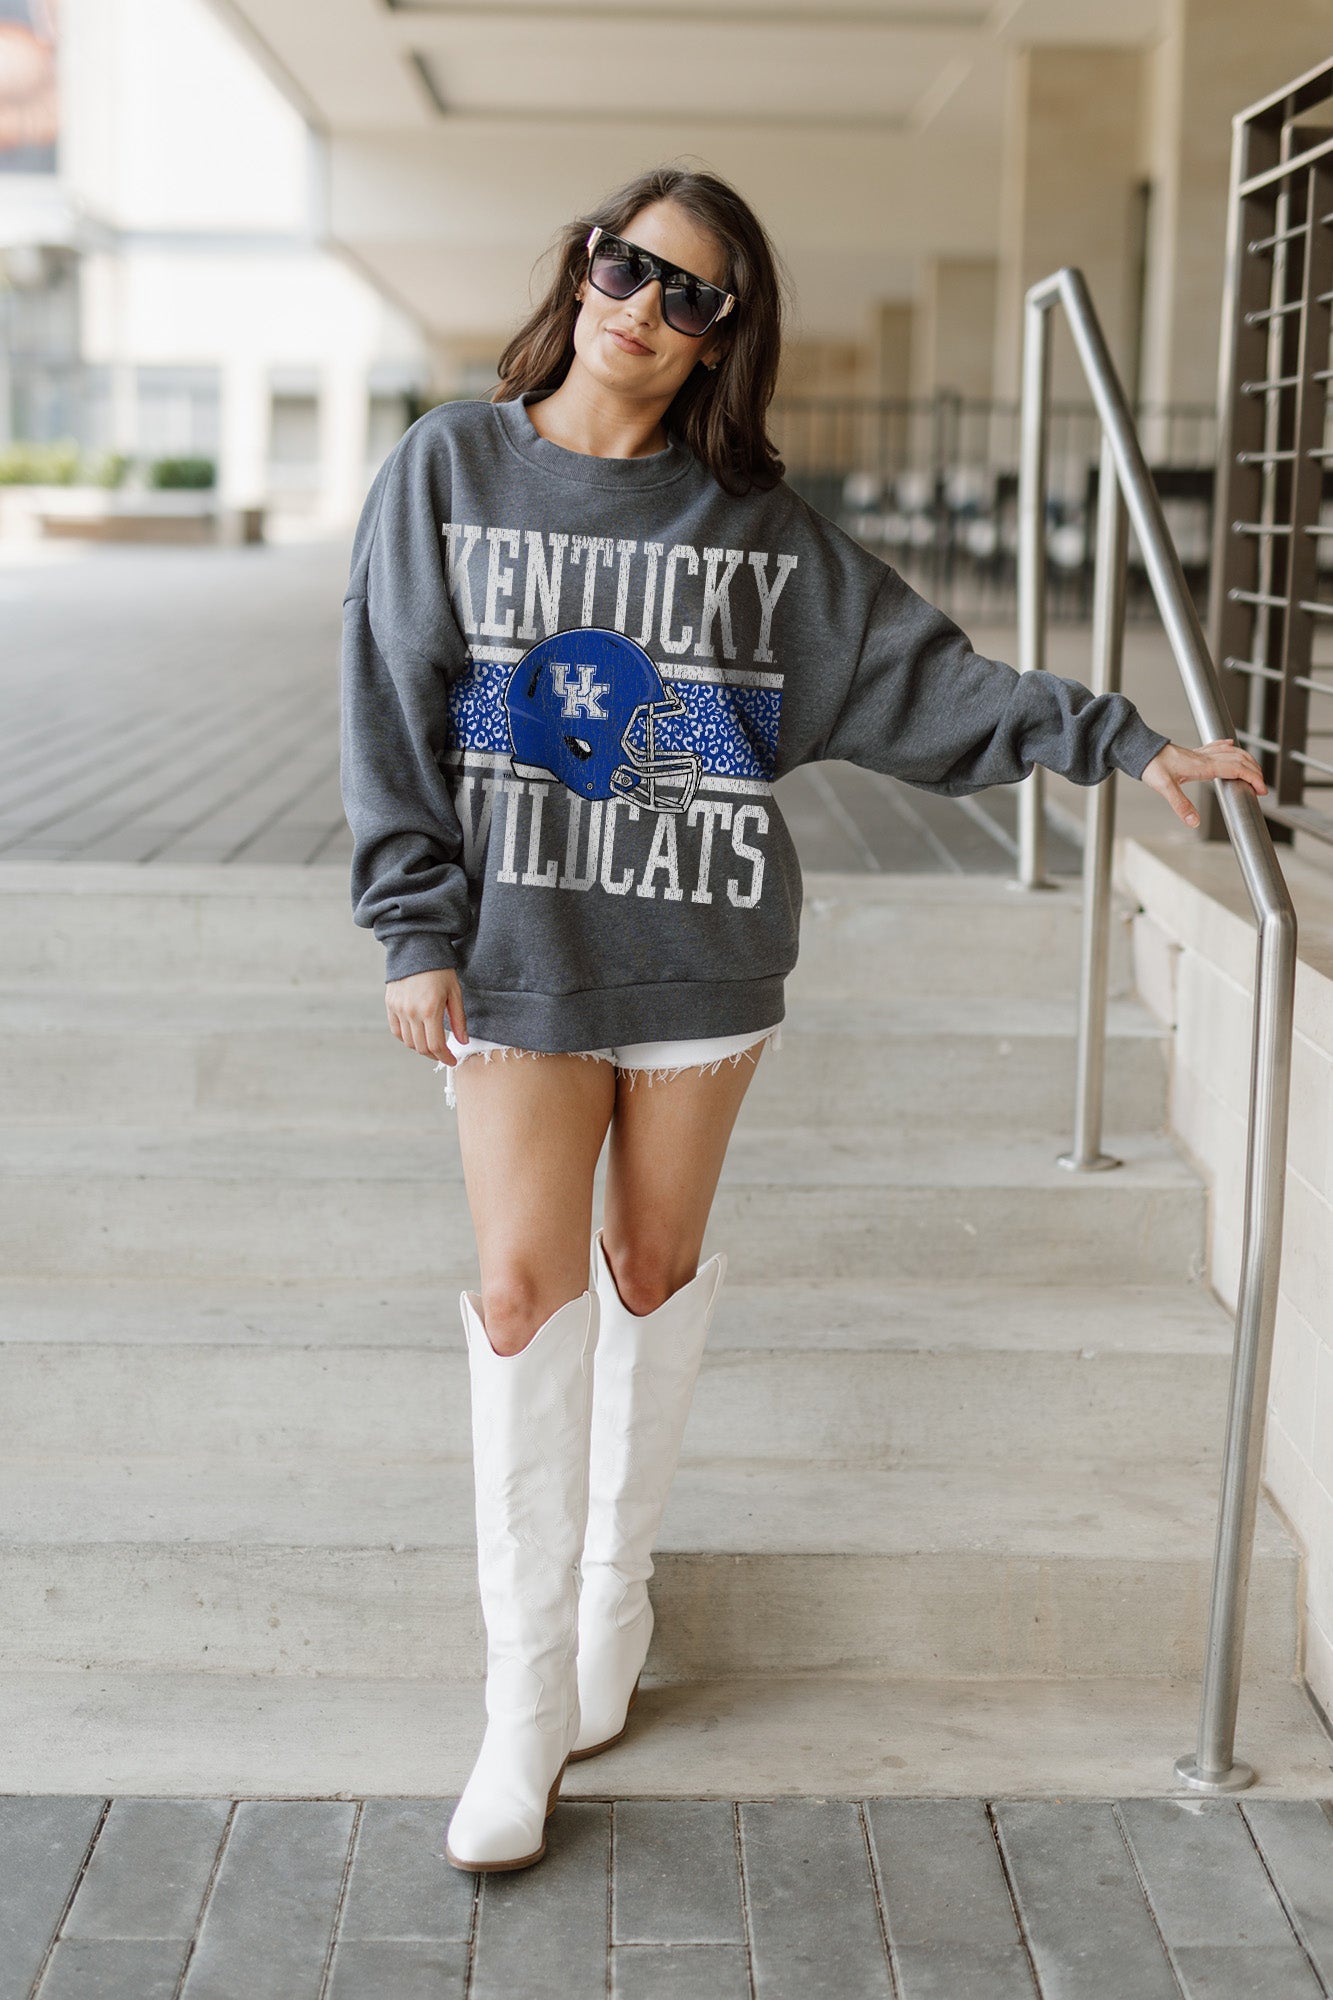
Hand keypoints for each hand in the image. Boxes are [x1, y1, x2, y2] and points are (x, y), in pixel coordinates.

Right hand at [385, 967, 468, 1062]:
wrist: (416, 948)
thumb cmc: (440, 970)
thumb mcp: (455, 993)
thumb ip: (458, 1019)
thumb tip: (462, 1042)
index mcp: (430, 1009)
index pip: (435, 1045)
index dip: (445, 1057)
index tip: (452, 1061)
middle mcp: (411, 1012)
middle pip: (421, 1047)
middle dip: (434, 1056)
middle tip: (443, 1055)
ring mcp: (398, 1009)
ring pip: (408, 1041)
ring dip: (420, 1048)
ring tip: (432, 1046)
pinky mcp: (390, 1005)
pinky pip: (396, 1030)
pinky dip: (406, 1038)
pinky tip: (416, 1037)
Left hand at [1139, 739, 1266, 827]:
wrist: (1142, 750)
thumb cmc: (1152, 766)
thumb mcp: (1165, 788)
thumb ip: (1181, 805)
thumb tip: (1193, 822)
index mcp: (1203, 766)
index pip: (1236, 769)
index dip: (1252, 778)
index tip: (1261, 790)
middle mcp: (1205, 758)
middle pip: (1239, 759)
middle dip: (1255, 772)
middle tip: (1262, 787)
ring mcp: (1201, 754)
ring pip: (1231, 752)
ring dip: (1246, 759)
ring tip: (1254, 771)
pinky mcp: (1194, 753)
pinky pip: (1217, 746)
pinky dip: (1229, 747)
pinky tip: (1230, 745)